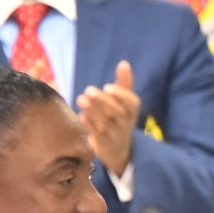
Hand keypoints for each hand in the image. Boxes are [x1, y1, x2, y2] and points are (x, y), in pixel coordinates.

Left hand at [76, 59, 140, 175]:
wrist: (119, 150)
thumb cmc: (120, 119)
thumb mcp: (125, 103)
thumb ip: (124, 83)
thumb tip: (124, 63)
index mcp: (132, 112)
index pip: (132, 103)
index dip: (121, 95)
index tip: (108, 87)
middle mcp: (126, 124)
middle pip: (117, 112)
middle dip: (102, 100)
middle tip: (88, 90)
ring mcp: (115, 135)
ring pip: (105, 123)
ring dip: (92, 110)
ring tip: (81, 99)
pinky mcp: (104, 145)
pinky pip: (96, 135)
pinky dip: (89, 124)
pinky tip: (82, 115)